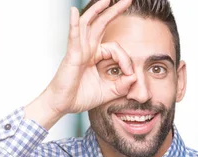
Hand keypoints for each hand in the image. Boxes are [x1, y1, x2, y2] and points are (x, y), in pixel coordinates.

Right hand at [25, 0, 135, 128]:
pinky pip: (73, 37)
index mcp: (94, 56)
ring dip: (97, 10)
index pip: (116, 49)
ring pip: (87, 24)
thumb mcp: (108, 92)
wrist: (62, 105)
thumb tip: (134, 76)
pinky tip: (72, 11)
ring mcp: (78, 50)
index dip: (126, 60)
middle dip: (114, 11)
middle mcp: (86, 49)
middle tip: (127, 0)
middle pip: (101, 24)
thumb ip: (122, 85)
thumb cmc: (80, 97)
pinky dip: (73, 24)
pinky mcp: (71, 55)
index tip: (130, 74)